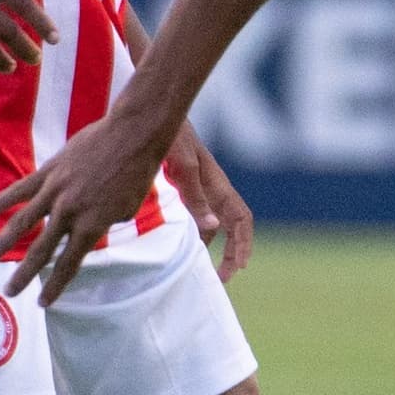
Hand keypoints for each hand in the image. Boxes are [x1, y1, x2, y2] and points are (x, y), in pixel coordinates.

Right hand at [0, 106, 165, 305]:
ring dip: (1, 244)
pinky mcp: (48, 171)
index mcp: (92, 226)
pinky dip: (1, 202)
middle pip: (41, 250)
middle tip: (8, 292)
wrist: (131, 136)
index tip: (42, 303)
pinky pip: (20, 190)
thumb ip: (103, 222)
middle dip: (24, 275)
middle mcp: (70, 213)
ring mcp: (56, 191)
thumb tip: (86, 226)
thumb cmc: (136, 173)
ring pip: (22, 223)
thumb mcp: (126, 209)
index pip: (69, 263)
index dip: (55, 285)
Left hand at [167, 122, 254, 281]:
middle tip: (221, 278)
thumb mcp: (183, 165)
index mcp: (218, 186)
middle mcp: (212, 190)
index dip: (243, 244)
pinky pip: (192, 217)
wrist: (151, 115)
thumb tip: (211, 230)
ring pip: (210, 225)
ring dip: (208, 246)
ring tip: (195, 267)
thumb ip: (195, 196)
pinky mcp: (180, 189)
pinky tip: (177, 245)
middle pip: (231, 228)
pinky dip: (190, 234)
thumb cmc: (170, 135)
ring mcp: (197, 190)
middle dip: (231, 253)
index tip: (238, 267)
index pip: (242, 220)